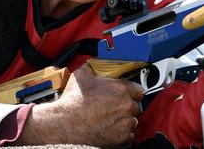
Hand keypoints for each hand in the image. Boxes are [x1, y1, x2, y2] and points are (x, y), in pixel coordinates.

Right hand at [16, 64, 143, 147]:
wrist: (65, 124)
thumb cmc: (72, 103)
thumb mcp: (81, 76)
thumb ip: (91, 69)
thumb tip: (90, 66)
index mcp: (121, 89)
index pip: (138, 90)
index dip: (131, 92)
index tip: (127, 95)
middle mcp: (126, 105)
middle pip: (135, 106)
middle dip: (126, 107)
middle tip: (113, 108)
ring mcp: (125, 122)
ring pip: (133, 121)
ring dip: (124, 120)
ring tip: (110, 119)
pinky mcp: (122, 137)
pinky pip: (129, 136)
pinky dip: (122, 134)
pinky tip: (110, 129)